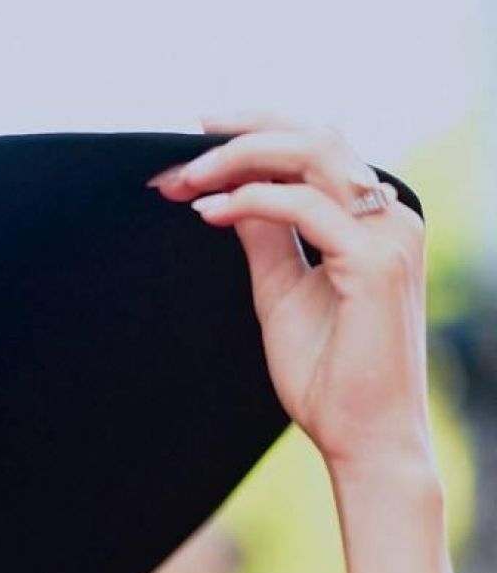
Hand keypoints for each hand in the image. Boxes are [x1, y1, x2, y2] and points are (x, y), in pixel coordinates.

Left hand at [148, 109, 433, 476]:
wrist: (363, 437)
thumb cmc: (329, 377)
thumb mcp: (281, 292)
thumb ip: (265, 238)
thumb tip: (233, 193)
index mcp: (373, 220)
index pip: (316, 148)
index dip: (253, 137)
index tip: (193, 150)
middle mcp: (390, 216)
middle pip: (316, 134)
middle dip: (243, 134)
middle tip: (182, 153)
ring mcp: (388, 235)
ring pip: (314, 153)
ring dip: (242, 157)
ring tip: (191, 179)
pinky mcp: (374, 263)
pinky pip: (305, 206)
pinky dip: (252, 200)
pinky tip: (210, 214)